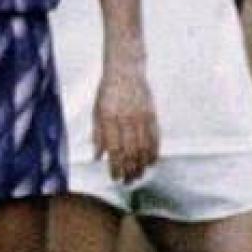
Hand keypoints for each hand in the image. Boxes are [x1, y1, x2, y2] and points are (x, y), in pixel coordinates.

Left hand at [93, 64, 157, 182]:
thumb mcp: (96, 110)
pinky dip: (154, 152)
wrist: (125, 69)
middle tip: (128, 181)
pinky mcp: (152, 114)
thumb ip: (97, 134)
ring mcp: (141, 116)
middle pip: (131, 152)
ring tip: (138, 175)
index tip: (115, 177)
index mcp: (109, 117)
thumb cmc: (107, 90)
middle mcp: (126, 118)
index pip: (114, 149)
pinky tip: (151, 162)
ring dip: (142, 165)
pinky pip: (155, 138)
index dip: (116, 166)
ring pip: (144, 148)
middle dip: (129, 170)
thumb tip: (97, 157)